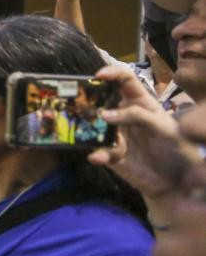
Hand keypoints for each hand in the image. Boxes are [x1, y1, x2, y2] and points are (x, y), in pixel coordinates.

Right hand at [88, 66, 197, 198]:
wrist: (177, 182)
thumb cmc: (176, 148)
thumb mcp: (164, 127)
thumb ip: (139, 116)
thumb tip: (105, 114)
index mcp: (140, 103)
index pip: (125, 81)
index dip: (112, 73)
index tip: (98, 75)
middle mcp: (124, 115)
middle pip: (103, 100)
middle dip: (89, 98)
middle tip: (77, 102)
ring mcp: (116, 134)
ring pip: (95, 125)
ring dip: (88, 127)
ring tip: (83, 129)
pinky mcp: (111, 155)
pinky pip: (99, 151)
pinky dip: (97, 154)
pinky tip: (97, 157)